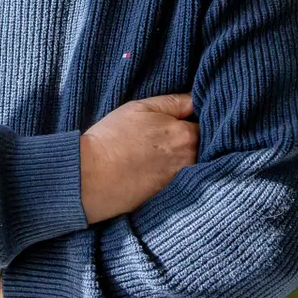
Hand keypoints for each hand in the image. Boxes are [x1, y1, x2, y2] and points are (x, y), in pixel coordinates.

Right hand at [80, 93, 197, 223]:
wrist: (91, 175)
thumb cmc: (113, 137)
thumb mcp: (141, 107)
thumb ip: (175, 102)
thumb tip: (197, 101)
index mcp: (186, 135)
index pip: (205, 125)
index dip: (195, 120)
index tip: (185, 119)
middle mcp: (190, 159)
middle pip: (202, 146)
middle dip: (194, 140)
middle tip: (173, 136)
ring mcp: (180, 180)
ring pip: (193, 164)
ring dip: (185, 158)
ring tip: (164, 153)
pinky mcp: (168, 196)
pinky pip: (182, 182)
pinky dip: (176, 175)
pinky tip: (159, 169)